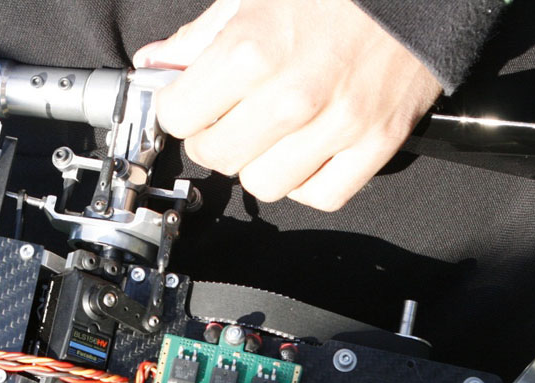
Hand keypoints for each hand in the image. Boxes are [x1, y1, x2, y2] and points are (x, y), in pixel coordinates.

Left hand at [134, 0, 441, 210]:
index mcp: (252, 51)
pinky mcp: (377, 144)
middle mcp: (292, 96)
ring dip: (259, 163)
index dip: (179, 107)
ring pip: (264, 184)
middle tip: (229, 115)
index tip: (189, 99)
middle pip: (217, 156)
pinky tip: (307, 151)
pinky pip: (321, 195)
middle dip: (213, 137)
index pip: (179, 116)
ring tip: (271, 133)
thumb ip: (201, 35)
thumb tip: (158, 63)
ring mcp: (337, 126)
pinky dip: (308, 182)